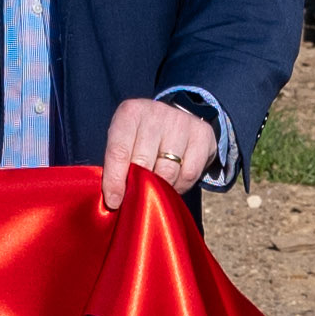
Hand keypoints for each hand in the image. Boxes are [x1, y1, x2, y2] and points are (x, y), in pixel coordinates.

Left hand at [99, 95, 219, 211]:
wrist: (176, 119)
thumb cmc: (142, 137)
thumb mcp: (124, 141)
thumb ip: (116, 164)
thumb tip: (113, 199)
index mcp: (130, 113)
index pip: (119, 151)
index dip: (115, 180)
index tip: (114, 202)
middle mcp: (156, 113)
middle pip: (143, 162)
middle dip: (138, 186)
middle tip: (136, 199)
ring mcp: (181, 122)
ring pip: (167, 171)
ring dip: (160, 189)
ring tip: (156, 190)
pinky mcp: (202, 134)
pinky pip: (189, 174)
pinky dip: (180, 186)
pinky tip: (174, 184)